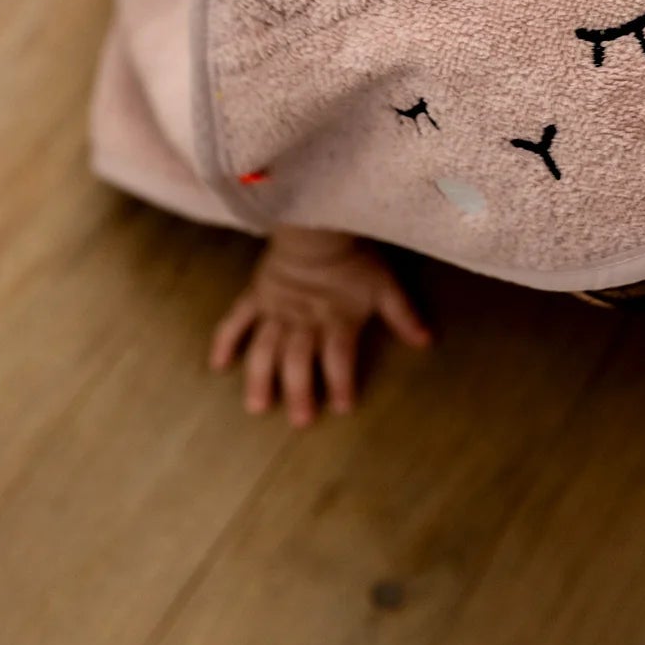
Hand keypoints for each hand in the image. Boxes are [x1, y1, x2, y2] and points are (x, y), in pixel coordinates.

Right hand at [209, 228, 429, 423]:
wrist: (317, 223)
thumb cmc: (354, 256)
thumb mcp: (385, 284)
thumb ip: (403, 315)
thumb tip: (426, 342)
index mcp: (335, 319)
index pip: (338, 357)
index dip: (341, 382)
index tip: (343, 408)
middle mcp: (302, 320)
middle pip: (298, 360)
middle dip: (300, 392)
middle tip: (301, 421)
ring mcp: (275, 310)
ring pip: (264, 349)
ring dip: (260, 378)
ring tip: (258, 407)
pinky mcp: (256, 297)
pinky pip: (235, 320)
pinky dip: (225, 342)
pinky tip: (218, 366)